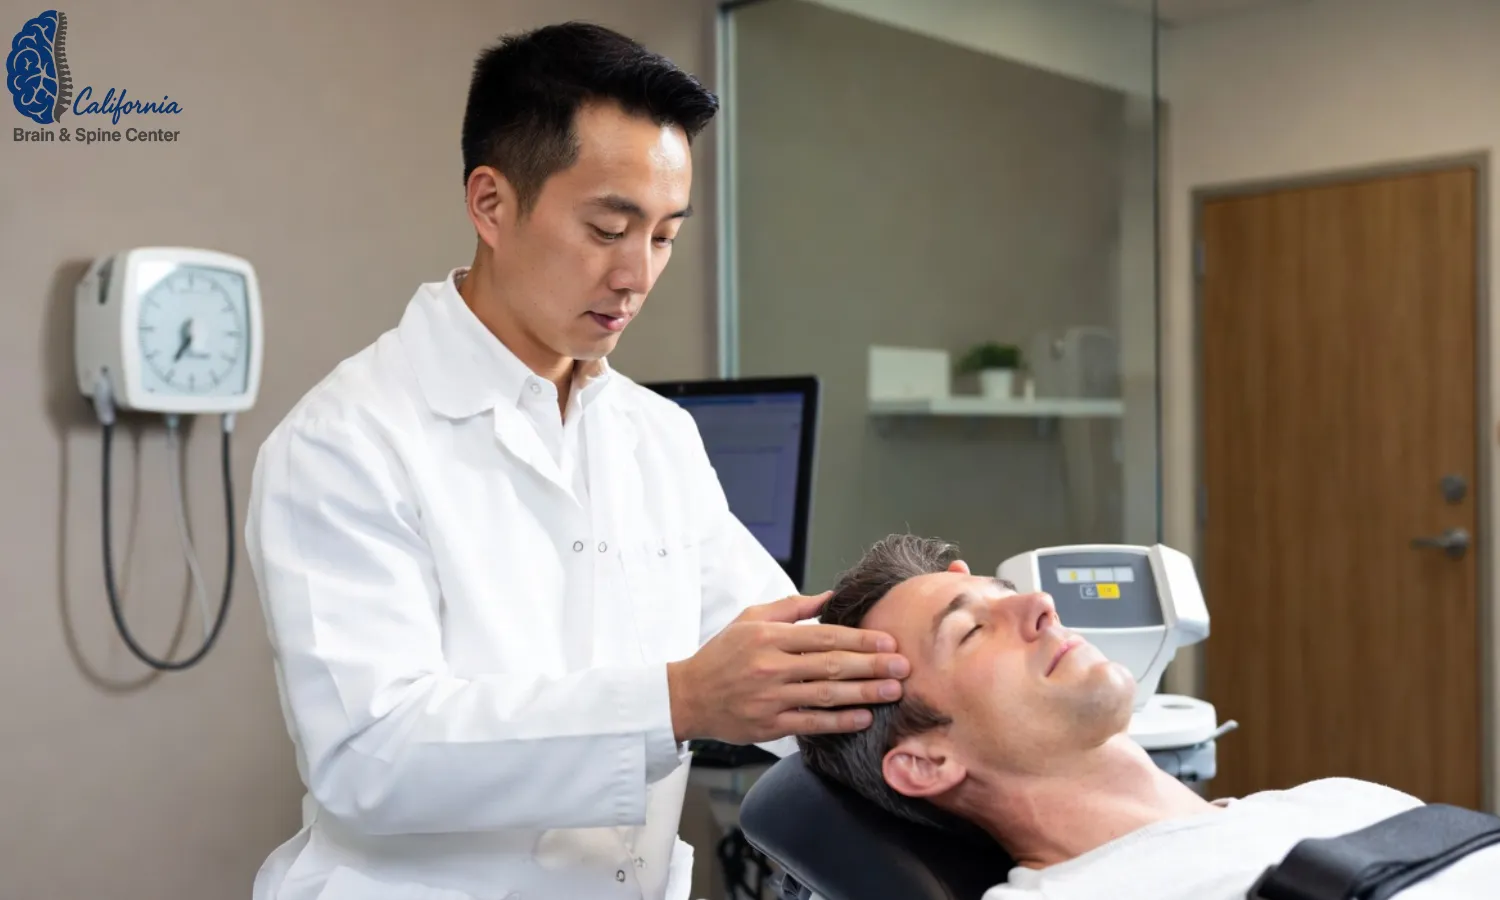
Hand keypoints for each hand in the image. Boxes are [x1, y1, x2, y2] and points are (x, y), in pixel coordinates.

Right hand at [667, 591, 910, 743]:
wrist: (688, 696)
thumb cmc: (722, 654)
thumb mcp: (750, 618)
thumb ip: (791, 607)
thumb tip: (830, 596)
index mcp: (768, 636)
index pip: (824, 636)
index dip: (860, 639)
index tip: (888, 641)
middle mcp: (770, 666)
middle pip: (831, 665)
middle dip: (872, 665)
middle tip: (903, 666)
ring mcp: (770, 698)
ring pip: (826, 695)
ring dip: (864, 693)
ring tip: (893, 691)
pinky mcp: (769, 725)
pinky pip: (812, 723)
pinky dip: (840, 721)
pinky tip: (863, 717)